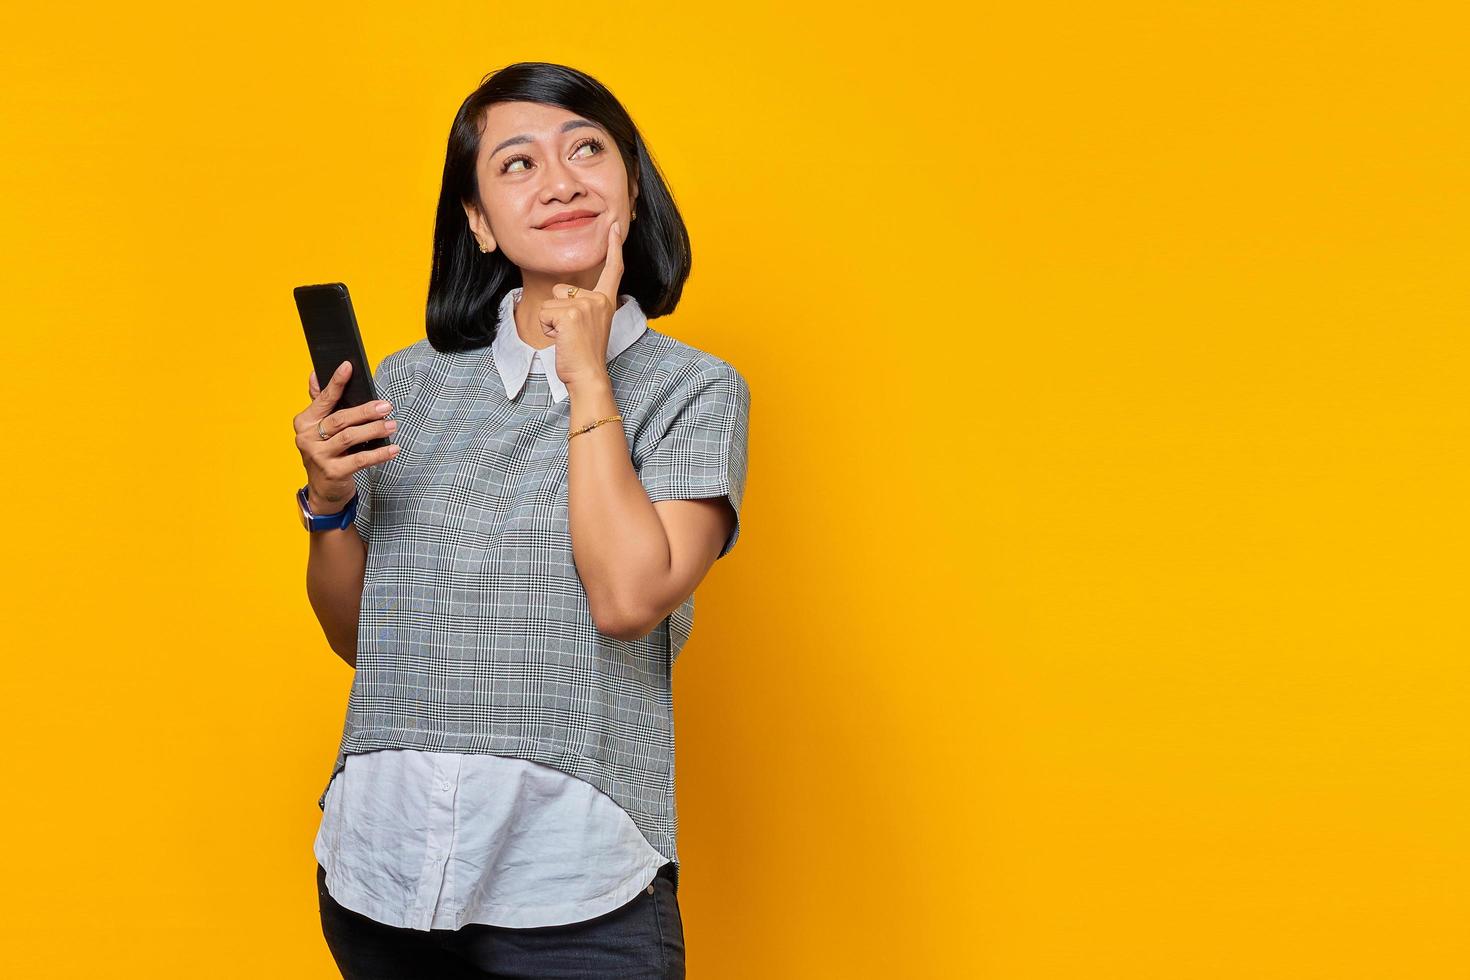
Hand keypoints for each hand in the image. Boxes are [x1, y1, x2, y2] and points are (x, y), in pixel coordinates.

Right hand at [293, 359, 398, 511]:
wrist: (324, 490)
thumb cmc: (326, 452)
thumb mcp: (320, 429)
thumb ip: (320, 403)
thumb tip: (314, 374)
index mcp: (304, 422)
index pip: (323, 399)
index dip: (335, 383)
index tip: (348, 366)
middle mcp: (307, 438)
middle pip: (340, 419)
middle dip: (365, 411)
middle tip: (386, 406)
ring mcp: (318, 456)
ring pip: (350, 438)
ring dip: (374, 430)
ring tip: (392, 425)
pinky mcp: (332, 472)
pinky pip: (359, 460)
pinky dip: (378, 454)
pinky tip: (393, 449)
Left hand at [536, 219, 625, 390]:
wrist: (588, 376)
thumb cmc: (585, 355)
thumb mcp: (588, 325)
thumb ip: (582, 307)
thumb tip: (563, 294)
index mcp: (606, 301)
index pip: (613, 269)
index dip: (613, 247)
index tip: (615, 226)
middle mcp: (598, 300)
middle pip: (561, 291)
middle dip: (557, 312)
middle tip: (572, 336)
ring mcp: (585, 305)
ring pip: (550, 302)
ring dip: (551, 322)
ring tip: (567, 339)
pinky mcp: (570, 314)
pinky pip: (544, 313)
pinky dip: (547, 329)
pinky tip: (562, 341)